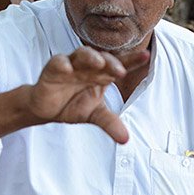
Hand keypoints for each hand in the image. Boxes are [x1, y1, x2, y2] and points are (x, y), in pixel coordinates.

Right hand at [26, 46, 149, 143]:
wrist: (47, 110)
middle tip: (121, 71)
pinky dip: (62, 64)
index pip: (120, 65)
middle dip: (112, 62)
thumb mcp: (95, 116)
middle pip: (103, 58)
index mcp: (103, 75)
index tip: (146, 56)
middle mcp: (89, 67)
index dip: (133, 60)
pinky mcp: (52, 70)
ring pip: (81, 55)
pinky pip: (57, 63)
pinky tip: (67, 67)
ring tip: (98, 62)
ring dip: (90, 57)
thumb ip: (110, 124)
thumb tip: (125, 139)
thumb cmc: (74, 106)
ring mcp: (72, 66)